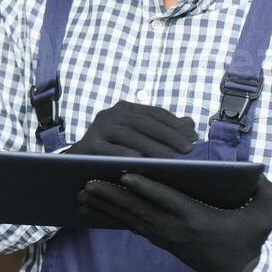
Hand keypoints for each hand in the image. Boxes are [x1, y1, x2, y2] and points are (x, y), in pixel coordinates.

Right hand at [66, 101, 197, 158]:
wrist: (76, 163)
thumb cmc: (113, 151)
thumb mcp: (139, 138)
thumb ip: (163, 130)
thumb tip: (190, 122)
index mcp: (124, 109)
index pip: (155, 113)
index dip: (175, 124)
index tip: (194, 138)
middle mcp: (110, 114)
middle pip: (144, 122)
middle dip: (169, 135)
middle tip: (188, 149)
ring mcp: (97, 128)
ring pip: (128, 134)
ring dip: (151, 146)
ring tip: (170, 159)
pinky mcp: (87, 144)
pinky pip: (108, 148)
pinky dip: (124, 154)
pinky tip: (140, 161)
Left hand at [76, 173, 271, 271]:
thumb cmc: (248, 238)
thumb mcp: (263, 215)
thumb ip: (263, 191)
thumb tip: (258, 172)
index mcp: (197, 219)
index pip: (166, 200)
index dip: (145, 187)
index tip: (124, 174)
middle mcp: (175, 228)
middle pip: (138, 210)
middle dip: (111, 196)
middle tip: (86, 182)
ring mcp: (165, 237)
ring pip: (129, 219)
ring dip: (104, 206)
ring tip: (80, 193)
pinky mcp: (160, 241)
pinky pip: (131, 226)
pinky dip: (111, 216)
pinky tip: (93, 208)